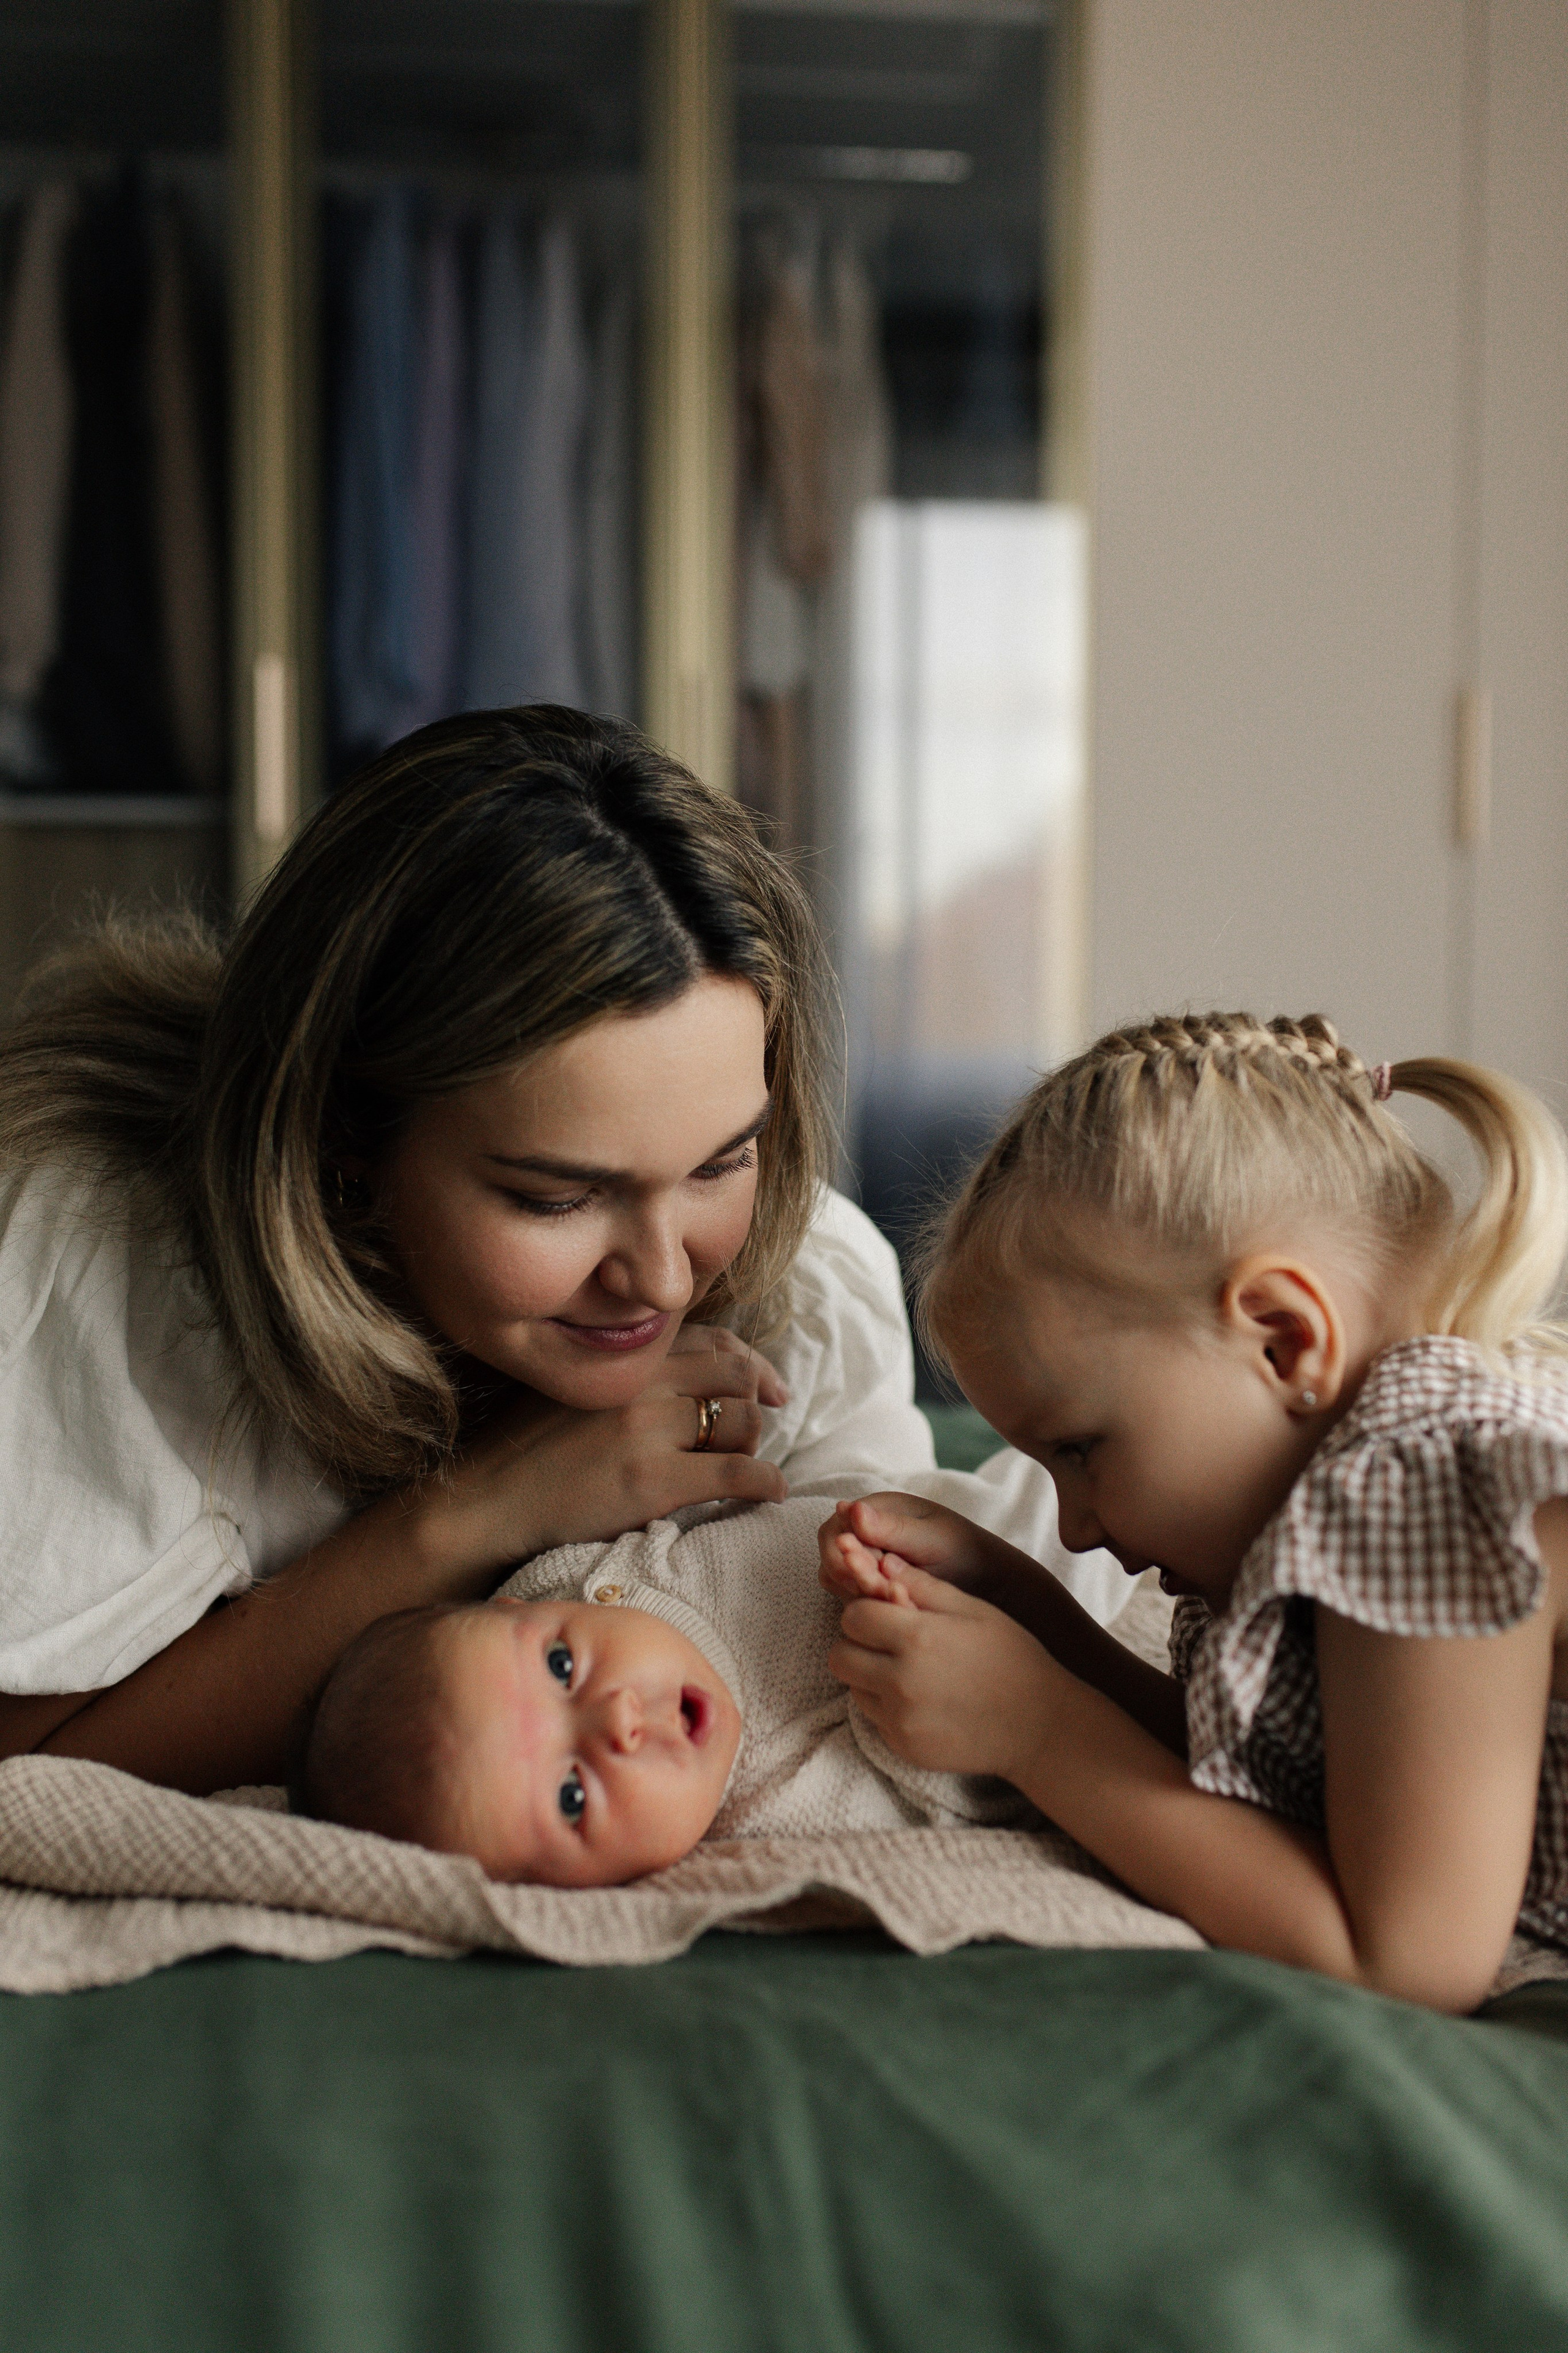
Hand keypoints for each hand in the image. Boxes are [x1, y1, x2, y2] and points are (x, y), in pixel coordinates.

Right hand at [423, 1325, 789, 1572]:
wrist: (484, 1502)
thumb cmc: (522, 1452)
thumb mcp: (569, 1389)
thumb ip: (619, 1374)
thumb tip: (675, 1378)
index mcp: (621, 1357)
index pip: (710, 1340)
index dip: (749, 1361)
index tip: (767, 1383)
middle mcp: (640, 1381)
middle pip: (735, 1375)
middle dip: (756, 1400)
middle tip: (758, 1425)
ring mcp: (648, 1428)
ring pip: (741, 1421)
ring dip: (755, 1444)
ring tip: (744, 1463)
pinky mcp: (655, 1479)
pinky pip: (736, 1472)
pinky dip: (766, 1482)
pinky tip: (772, 1492)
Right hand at [818, 1493, 1002, 1602]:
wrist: (986, 1581)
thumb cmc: (963, 1550)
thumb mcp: (931, 1537)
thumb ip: (892, 1527)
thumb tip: (850, 1508)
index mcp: (874, 1511)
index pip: (833, 1531)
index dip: (841, 1555)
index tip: (863, 1572)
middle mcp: (864, 1534)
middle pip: (831, 1560)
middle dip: (853, 1580)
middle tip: (889, 1592)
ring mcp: (866, 1562)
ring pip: (839, 1584)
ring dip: (863, 1595)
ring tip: (901, 1599)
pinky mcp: (873, 1586)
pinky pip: (857, 1600)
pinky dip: (875, 1606)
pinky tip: (903, 1606)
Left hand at [828, 1563, 1060, 1780]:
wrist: (1039, 1725)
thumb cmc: (1011, 1658)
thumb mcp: (974, 1610)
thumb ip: (923, 1586)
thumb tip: (883, 1563)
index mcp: (917, 1638)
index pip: (853, 1617)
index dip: (867, 1612)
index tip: (887, 1615)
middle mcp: (900, 1681)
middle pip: (841, 1655)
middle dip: (858, 1644)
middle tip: (889, 1643)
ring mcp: (900, 1719)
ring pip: (853, 1688)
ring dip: (869, 1677)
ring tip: (908, 1672)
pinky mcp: (903, 1746)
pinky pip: (874, 1720)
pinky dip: (887, 1708)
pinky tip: (921, 1701)